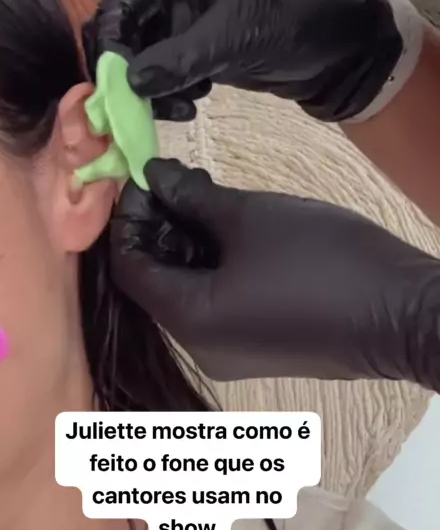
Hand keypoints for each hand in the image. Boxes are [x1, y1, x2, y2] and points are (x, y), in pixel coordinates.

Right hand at [84, 0, 402, 122]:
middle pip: (127, 34)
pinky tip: (194, 104)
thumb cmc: (293, 20)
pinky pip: (168, 73)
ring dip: (153, 89)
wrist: (341, 46)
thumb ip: (179, 58)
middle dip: (130, 73)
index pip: (120, 3)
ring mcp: (188, 21)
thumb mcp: (233, 36)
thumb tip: (130, 83)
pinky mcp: (201, 49)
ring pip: (145, 59)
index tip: (113, 89)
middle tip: (140, 109)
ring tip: (182, 109)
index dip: (109, 45)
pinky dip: (171, 92)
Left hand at [110, 159, 439, 389]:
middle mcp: (200, 348)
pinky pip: (217, 305)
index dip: (128, 218)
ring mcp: (230, 353)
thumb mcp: (251, 218)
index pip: (129, 268)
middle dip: (159, 228)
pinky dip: (213, 267)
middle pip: (157, 283)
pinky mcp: (258, 348)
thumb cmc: (323, 262)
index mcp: (189, 320)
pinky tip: (230, 229)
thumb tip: (156, 178)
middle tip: (177, 179)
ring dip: (188, 244)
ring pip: (188, 293)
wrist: (401, 314)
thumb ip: (193, 197)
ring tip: (205, 194)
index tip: (144, 176)